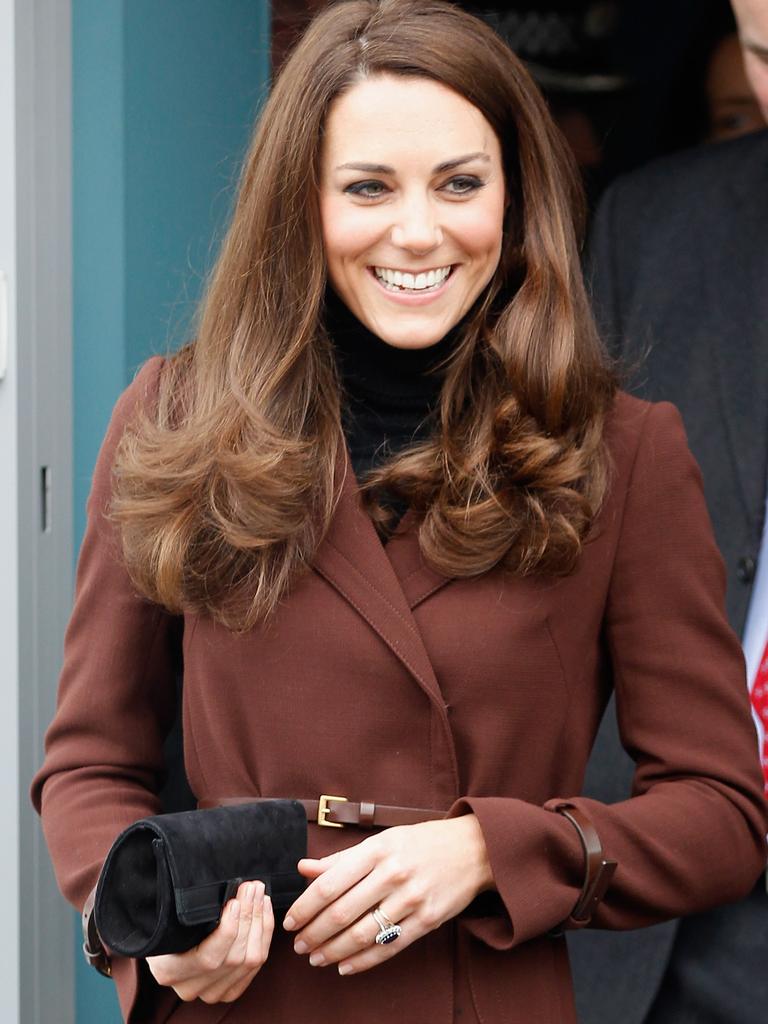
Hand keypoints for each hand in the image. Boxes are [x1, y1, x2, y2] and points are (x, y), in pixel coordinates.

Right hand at [146, 880, 272, 1003]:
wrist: (166, 942)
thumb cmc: (166, 921)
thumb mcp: (168, 915)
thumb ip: (188, 911)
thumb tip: (218, 889)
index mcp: (170, 971)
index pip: (208, 958)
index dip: (228, 930)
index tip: (235, 901)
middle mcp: (191, 988)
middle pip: (234, 958)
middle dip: (249, 917)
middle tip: (253, 888)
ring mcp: (212, 992)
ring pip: (250, 962)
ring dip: (260, 923)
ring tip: (260, 895)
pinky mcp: (230, 990)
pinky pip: (256, 965)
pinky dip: (264, 935)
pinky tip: (264, 911)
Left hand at [283, 814, 492, 975]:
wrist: (473, 849)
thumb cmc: (420, 842)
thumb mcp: (381, 840)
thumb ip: (342, 858)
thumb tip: (304, 869)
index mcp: (376, 850)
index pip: (329, 884)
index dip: (305, 907)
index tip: (290, 921)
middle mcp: (392, 874)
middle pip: (341, 913)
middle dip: (314, 934)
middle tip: (298, 945)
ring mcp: (411, 899)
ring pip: (362, 934)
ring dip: (333, 951)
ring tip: (316, 958)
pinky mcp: (427, 920)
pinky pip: (389, 947)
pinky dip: (363, 961)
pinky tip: (345, 967)